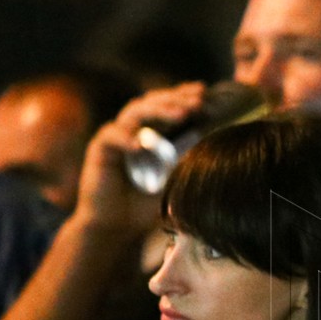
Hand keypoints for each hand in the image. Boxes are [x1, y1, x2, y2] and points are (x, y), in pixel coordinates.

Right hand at [73, 82, 206, 236]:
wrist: (118, 227)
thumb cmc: (148, 203)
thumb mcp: (176, 178)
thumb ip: (190, 158)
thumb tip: (220, 141)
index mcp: (153, 131)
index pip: (168, 104)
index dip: (184, 95)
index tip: (206, 93)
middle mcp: (134, 129)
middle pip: (153, 102)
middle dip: (177, 99)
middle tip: (199, 102)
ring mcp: (117, 137)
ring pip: (135, 112)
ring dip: (159, 111)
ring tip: (182, 115)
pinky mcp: (100, 150)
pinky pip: (111, 137)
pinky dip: (126, 138)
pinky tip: (140, 146)